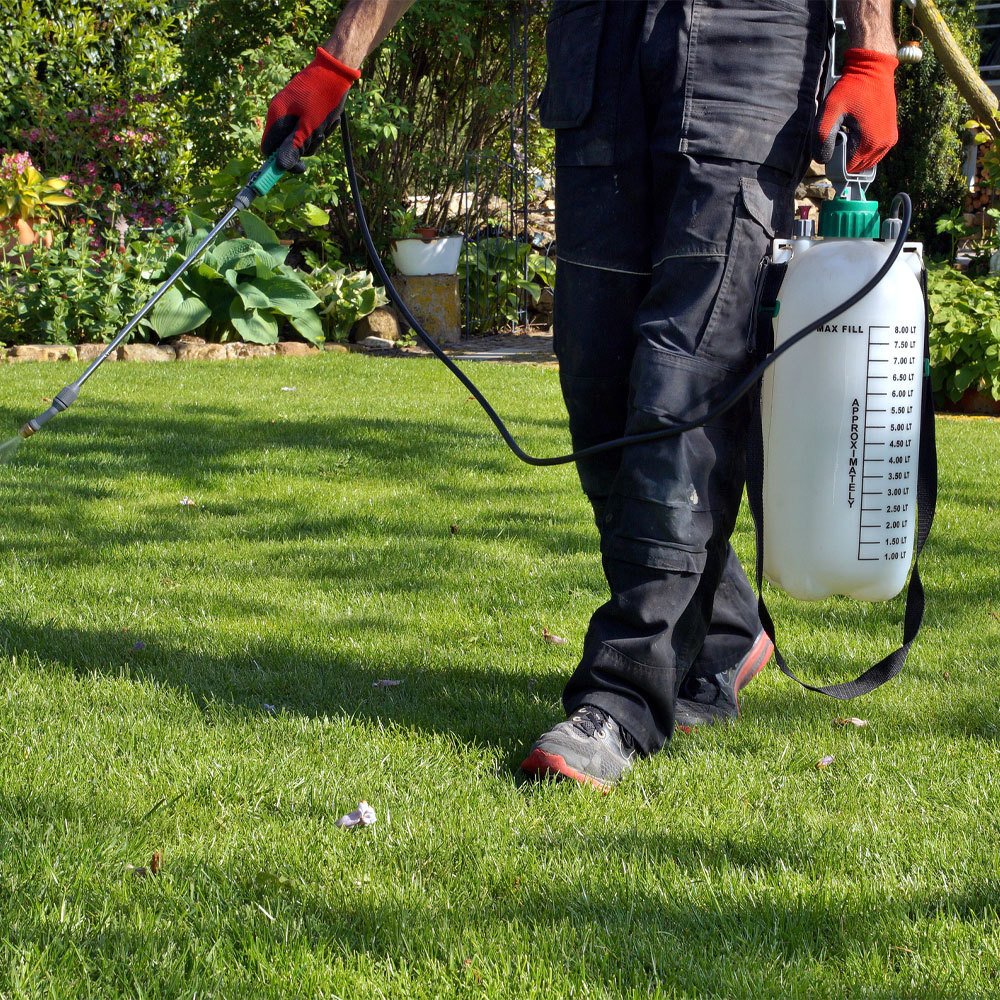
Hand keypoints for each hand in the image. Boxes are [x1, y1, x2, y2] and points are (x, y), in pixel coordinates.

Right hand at [262, 47, 360, 172]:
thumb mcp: (310, 126)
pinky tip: (329, 119)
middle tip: (320, 135)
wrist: (336, 69)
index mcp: (276, 115)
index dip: (282, 161)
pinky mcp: (300, 109)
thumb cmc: (324, 97)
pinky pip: (306, 128)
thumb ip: (294, 146)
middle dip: (305, 146)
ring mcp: (289, 110)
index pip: (269, 148)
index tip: (302, 167)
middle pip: (286, 145)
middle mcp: (279, 113)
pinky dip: (318, 128)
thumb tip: (280, 166)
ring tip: (327, 124)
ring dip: (315, 138)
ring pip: (298, 138)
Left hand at [816, 49, 897, 172]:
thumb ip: (822, 138)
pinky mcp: (891, 136)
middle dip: (843, 158)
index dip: (833, 160)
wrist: (873, 69)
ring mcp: (889, 141)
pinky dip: (863, 149)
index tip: (831, 142)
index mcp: (868, 144)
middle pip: (855, 167)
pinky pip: (874, 154)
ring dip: (853, 154)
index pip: (845, 168)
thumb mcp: (829, 112)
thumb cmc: (850, 89)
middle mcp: (882, 146)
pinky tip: (856, 134)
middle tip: (838, 135)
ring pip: (865, 162)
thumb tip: (823, 160)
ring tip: (847, 133)